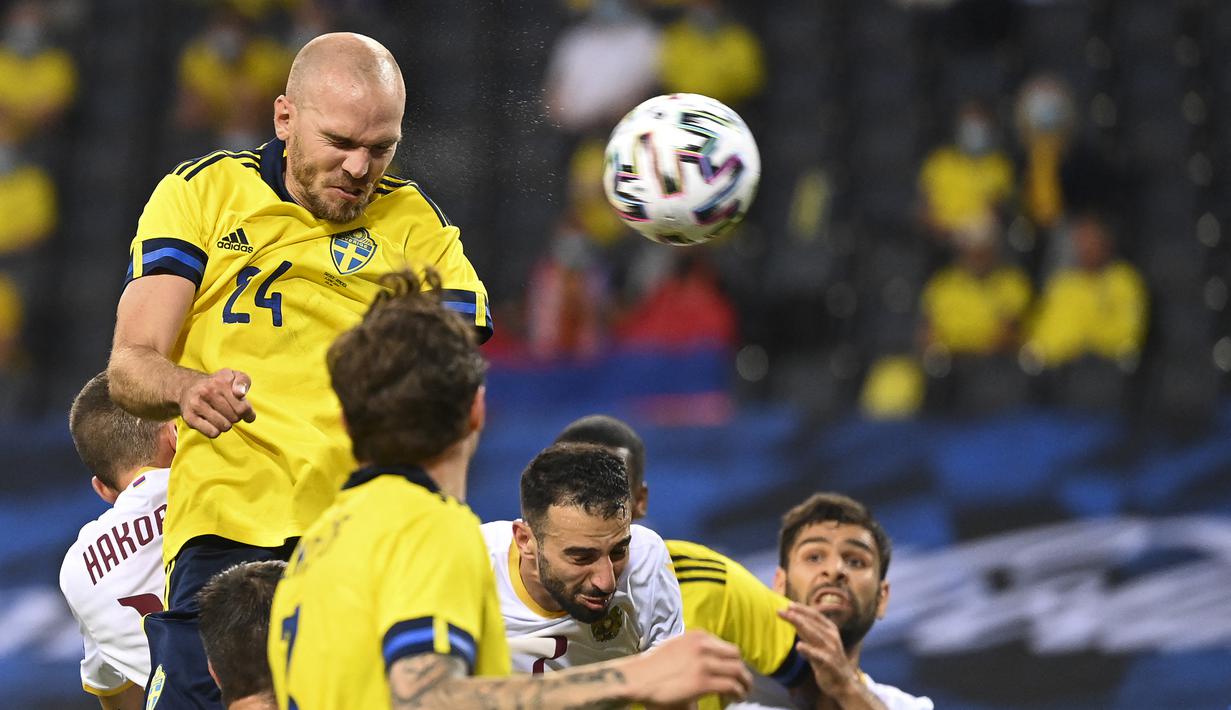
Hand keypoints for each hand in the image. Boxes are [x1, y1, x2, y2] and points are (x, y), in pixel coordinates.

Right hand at [178, 368, 255, 436]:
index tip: (247, 414)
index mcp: (221, 382)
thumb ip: (243, 381)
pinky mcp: (189, 417)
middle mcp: (207, 392)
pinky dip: (216, 431)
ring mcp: (196, 404)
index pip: (243, 408)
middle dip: (236, 417)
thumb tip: (240, 393)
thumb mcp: (234, 376)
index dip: (248, 414)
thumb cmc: (217, 384)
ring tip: (222, 417)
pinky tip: (212, 423)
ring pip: (224, 426)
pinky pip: (212, 433)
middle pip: (234, 418)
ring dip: (226, 425)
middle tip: (230, 412)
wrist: (188, 387)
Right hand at [624, 630, 751, 705]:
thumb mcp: (677, 647)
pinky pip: (731, 686)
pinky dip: (737, 693)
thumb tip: (710, 660)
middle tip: (743, 683)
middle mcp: (704, 646)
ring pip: (738, 672)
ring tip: (742, 693)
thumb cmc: (654, 666)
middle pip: (736, 657)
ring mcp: (704, 663)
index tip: (733, 672)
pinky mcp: (703, 682)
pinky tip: (734, 698)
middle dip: (742, 671)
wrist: (638, 678)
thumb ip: (695, 650)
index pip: (727, 647)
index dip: (733, 662)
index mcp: (698, 636)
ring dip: (744, 684)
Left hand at [778, 604, 863, 700]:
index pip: (815, 615)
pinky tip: (799, 646)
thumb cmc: (827, 660)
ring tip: (789, 618)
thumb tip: (793, 619)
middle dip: (797, 615)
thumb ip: (807, 632)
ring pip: (814, 635)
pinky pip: (817, 655)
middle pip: (812, 623)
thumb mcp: (818, 643)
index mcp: (830, 629)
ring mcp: (831, 649)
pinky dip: (808, 650)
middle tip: (783, 609)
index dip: (802, 609)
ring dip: (801, 625)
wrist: (843, 683)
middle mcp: (832, 637)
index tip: (788, 604)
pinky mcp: (829, 663)